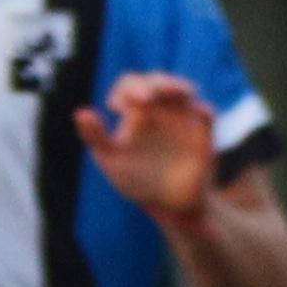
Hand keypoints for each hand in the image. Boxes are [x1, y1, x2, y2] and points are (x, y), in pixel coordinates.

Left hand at [77, 72, 220, 224]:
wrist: (170, 204)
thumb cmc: (137, 180)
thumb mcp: (110, 159)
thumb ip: (95, 136)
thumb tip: (80, 111)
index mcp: (137, 112)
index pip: (130, 85)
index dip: (125, 89)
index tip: (117, 107)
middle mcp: (161, 110)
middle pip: (158, 81)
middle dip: (153, 83)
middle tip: (144, 98)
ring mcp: (183, 119)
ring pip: (183, 91)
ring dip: (179, 87)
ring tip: (178, 92)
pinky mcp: (202, 133)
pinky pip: (206, 114)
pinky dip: (202, 110)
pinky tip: (197, 112)